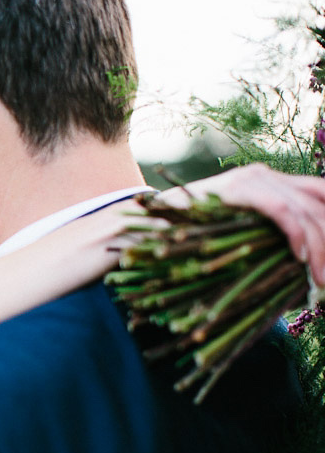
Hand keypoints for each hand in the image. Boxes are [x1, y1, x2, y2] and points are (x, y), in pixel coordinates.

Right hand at [159, 164, 324, 285]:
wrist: (144, 226)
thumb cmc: (186, 239)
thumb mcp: (237, 238)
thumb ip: (268, 242)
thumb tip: (306, 269)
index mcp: (269, 183)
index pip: (319, 194)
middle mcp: (265, 175)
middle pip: (319, 202)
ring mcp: (252, 179)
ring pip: (306, 209)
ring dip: (320, 247)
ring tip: (320, 278)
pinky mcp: (238, 189)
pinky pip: (281, 210)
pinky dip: (297, 235)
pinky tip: (301, 257)